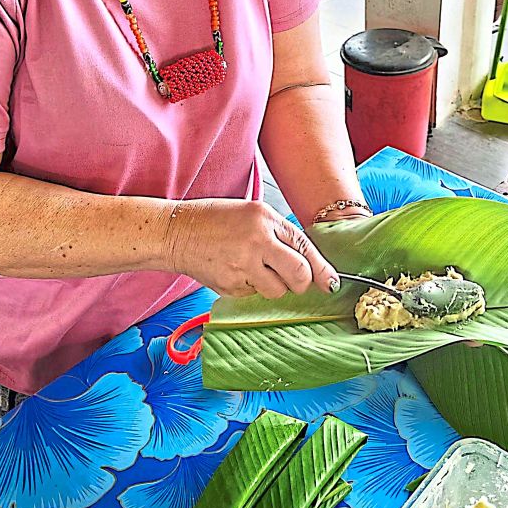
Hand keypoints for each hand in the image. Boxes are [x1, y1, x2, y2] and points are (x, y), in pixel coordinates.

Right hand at [166, 199, 338, 298]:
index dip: (322, 270)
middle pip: (299, 276)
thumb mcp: (252, 214)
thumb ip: (280, 234)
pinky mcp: (230, 286)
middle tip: (294, 279)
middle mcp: (257, 242)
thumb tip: (308, 263)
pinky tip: (236, 271)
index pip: (305, 248)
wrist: (176, 233)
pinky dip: (251, 287)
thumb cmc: (215, 220)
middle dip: (302, 282)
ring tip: (255, 268)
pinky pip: (254, 294)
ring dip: (274, 285)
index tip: (332, 283)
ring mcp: (242, 266)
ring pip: (277, 290)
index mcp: (265, 219)